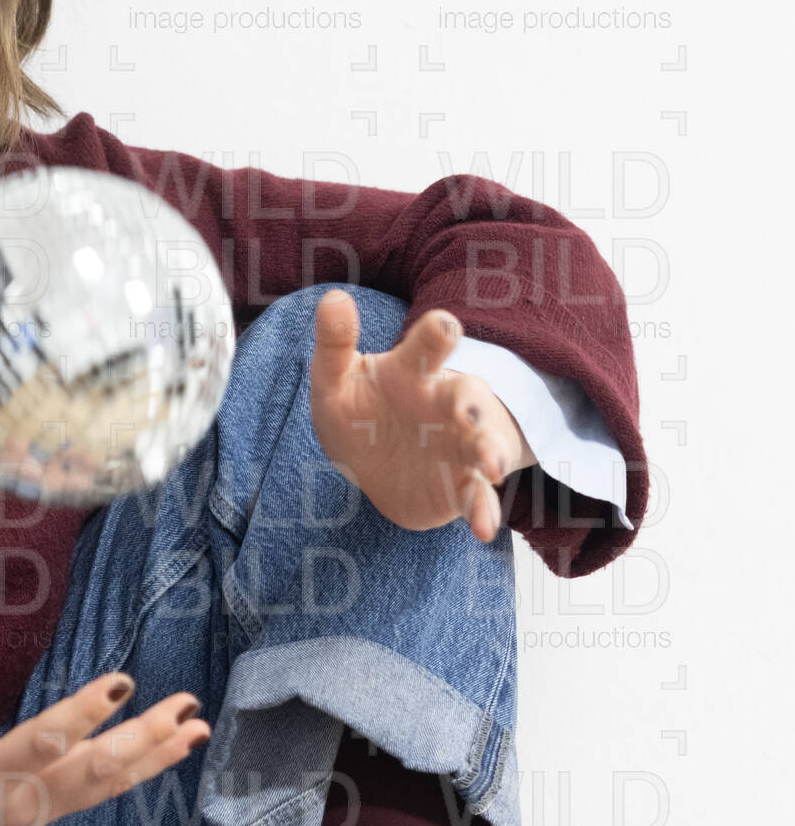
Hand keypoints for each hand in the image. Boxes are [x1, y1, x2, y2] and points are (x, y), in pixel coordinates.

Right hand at [0, 658, 210, 825]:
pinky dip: (137, 769)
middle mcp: (14, 804)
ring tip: (197, 727)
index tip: (122, 684)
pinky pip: (98, 790)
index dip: (81, 714)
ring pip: (103, 785)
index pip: (39, 744)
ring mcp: (32, 813)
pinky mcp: (41, 811)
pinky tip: (166, 747)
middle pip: (89, 771)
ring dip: (152, 756)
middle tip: (185, 706)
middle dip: (141, 739)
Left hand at [307, 290, 533, 543]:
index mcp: (414, 371)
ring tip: (492, 466)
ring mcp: (460, 444)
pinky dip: (485, 510)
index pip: (429, 345)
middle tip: (467, 406)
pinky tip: (485, 528)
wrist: (374, 467)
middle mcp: (446, 404)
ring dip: (491, 452)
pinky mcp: (463, 485)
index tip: (444, 327)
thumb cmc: (360, 411)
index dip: (437, 334)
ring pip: (484, 444)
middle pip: (466, 393)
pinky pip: (479, 497)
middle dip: (470, 399)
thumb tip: (332, 297)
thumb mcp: (336, 382)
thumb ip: (335, 345)